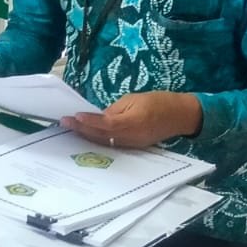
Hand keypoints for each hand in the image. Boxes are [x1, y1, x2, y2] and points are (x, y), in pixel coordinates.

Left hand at [61, 91, 202, 148]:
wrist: (180, 116)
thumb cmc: (158, 102)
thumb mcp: (134, 99)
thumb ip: (114, 110)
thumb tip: (98, 117)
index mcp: (134, 122)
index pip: (107, 124)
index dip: (90, 121)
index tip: (75, 117)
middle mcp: (132, 137)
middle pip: (102, 136)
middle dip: (82, 129)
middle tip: (65, 122)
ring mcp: (132, 144)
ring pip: (105, 142)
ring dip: (87, 136)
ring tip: (71, 129)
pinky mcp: (133, 147)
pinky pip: (112, 144)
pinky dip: (98, 139)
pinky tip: (86, 134)